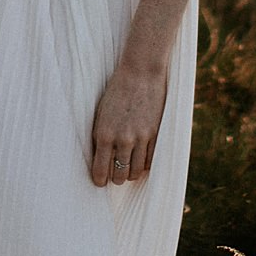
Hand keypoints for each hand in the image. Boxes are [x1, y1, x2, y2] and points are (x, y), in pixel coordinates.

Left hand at [90, 61, 167, 188]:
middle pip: (119, 175)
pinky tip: (140, 160)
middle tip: (115, 175)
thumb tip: (99, 160)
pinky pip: (150, 162)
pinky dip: (144, 165)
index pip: (100, 171)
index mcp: (104, 134)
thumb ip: (99, 137)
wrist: (140, 73)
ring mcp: (140, 138)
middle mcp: (122, 139)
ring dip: (130, 173)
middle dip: (116, 178)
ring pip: (135, 172)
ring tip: (128, 168)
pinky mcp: (155, 134)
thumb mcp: (100, 114)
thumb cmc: (116, 92)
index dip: (99, 181)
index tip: (100, 182)